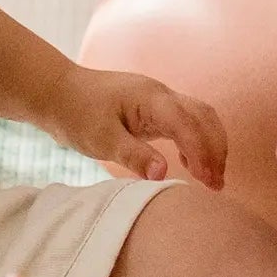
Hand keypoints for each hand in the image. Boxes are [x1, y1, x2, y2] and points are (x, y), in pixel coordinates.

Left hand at [50, 67, 227, 187]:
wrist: (59, 92)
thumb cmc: (77, 113)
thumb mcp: (102, 139)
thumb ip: (134, 155)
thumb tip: (163, 174)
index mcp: (151, 98)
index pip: (188, 124)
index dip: (202, 152)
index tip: (208, 181)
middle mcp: (161, 94)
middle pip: (203, 117)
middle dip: (215, 149)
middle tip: (217, 184)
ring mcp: (159, 99)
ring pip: (200, 117)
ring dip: (210, 144)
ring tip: (211, 178)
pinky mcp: (154, 109)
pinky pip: (187, 121)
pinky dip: (197, 141)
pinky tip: (191, 163)